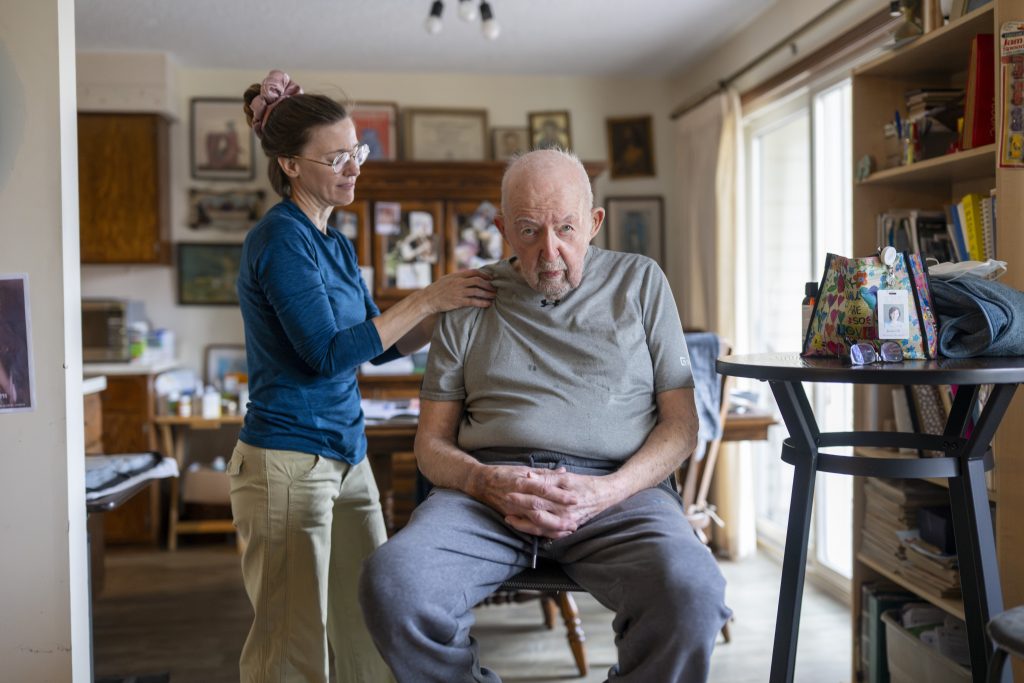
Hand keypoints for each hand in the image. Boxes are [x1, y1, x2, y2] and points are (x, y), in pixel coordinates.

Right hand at [423, 270, 495, 313]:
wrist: (427, 299)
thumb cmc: (437, 289)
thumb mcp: (447, 279)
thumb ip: (458, 277)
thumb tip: (468, 276)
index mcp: (456, 276)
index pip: (474, 272)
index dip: (484, 275)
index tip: (491, 278)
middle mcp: (458, 282)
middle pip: (478, 281)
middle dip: (489, 284)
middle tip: (495, 288)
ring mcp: (458, 292)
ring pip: (477, 291)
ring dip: (488, 294)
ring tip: (494, 296)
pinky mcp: (458, 301)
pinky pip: (473, 301)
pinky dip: (482, 302)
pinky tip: (488, 304)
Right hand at [469, 465, 580, 538]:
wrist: (481, 483)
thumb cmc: (504, 473)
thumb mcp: (523, 469)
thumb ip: (544, 473)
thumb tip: (563, 471)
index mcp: (523, 481)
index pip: (544, 489)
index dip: (559, 494)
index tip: (574, 497)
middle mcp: (518, 496)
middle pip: (541, 507)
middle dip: (558, 513)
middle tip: (576, 517)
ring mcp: (514, 508)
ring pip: (535, 520)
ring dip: (552, 526)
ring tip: (568, 528)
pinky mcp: (511, 516)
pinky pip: (527, 527)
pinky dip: (541, 532)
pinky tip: (553, 534)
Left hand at [503, 471, 622, 537]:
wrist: (605, 496)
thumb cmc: (585, 484)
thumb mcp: (567, 478)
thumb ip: (547, 478)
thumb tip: (528, 476)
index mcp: (561, 499)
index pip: (536, 499)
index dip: (520, 497)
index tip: (507, 492)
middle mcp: (562, 514)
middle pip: (535, 515)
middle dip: (518, 512)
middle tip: (504, 506)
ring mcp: (565, 523)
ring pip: (540, 528)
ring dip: (523, 525)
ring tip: (510, 520)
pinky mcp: (567, 528)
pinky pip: (549, 534)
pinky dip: (536, 532)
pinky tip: (526, 529)